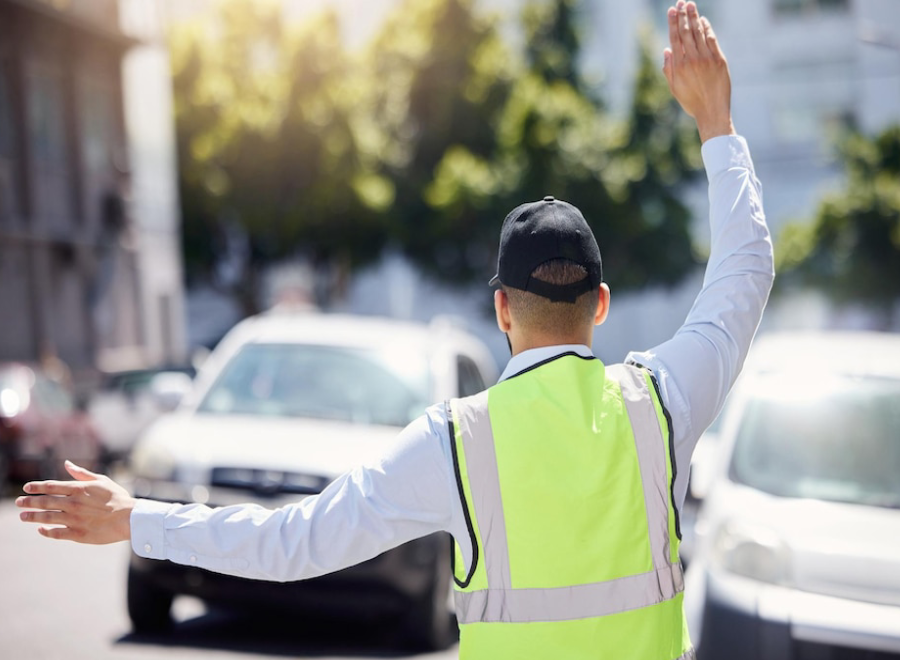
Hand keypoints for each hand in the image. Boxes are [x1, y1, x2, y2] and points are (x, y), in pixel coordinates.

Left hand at [17, 461, 134, 543]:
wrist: (130, 518)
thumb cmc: (117, 497)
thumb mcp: (101, 480)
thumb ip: (81, 473)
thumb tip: (66, 464)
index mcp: (79, 489)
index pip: (51, 486)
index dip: (36, 487)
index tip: (26, 488)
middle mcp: (73, 504)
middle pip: (45, 502)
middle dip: (29, 502)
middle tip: (18, 502)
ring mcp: (74, 520)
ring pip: (47, 518)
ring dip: (32, 516)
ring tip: (23, 516)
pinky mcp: (77, 534)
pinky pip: (56, 533)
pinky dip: (46, 531)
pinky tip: (40, 529)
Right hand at [663, 1, 734, 142]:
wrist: (712, 111)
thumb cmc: (691, 102)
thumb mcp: (674, 88)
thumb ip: (669, 68)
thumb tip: (666, 50)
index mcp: (679, 66)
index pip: (675, 38)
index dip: (674, 22)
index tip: (672, 10)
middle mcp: (692, 59)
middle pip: (686, 32)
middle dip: (683, 15)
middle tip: (682, 2)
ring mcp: (706, 59)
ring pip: (699, 33)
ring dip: (695, 18)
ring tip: (691, 5)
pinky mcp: (719, 60)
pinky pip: (712, 40)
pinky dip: (707, 29)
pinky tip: (703, 21)